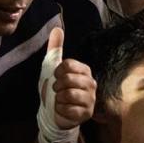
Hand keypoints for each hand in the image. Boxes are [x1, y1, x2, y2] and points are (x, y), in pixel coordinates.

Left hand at [37, 27, 95, 142]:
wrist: (54, 114)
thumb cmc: (56, 89)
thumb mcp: (52, 67)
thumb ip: (56, 48)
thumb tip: (57, 28)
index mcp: (84, 71)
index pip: (68, 65)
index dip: (57, 72)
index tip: (56, 77)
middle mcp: (91, 83)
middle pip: (67, 79)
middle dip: (56, 86)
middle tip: (57, 90)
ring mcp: (91, 99)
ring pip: (67, 94)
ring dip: (57, 99)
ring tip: (60, 100)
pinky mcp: (87, 113)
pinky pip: (67, 109)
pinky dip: (60, 110)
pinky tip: (63, 110)